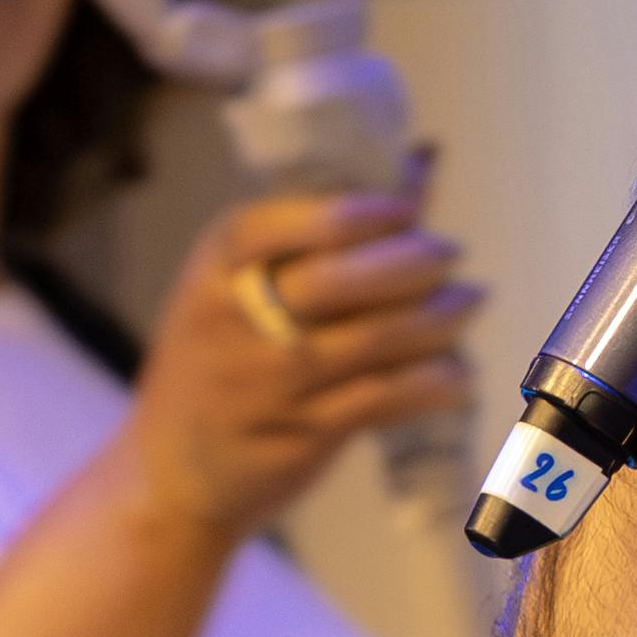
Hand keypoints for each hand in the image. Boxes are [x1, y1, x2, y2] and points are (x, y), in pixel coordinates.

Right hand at [117, 171, 482, 547]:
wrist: (167, 473)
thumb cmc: (217, 359)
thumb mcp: (236, 288)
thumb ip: (322, 232)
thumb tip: (421, 163)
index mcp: (216, 269)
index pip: (282, 224)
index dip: (356, 213)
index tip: (407, 207)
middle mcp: (237, 321)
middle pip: (339, 279)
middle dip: (411, 260)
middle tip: (449, 254)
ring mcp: (268, 383)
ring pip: (374, 338)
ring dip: (439, 317)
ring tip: (468, 301)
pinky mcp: (303, 435)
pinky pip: (384, 397)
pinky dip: (432, 379)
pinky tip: (456, 370)